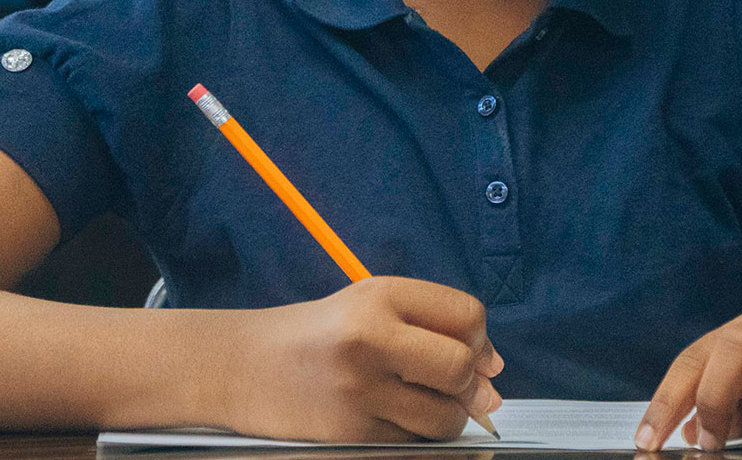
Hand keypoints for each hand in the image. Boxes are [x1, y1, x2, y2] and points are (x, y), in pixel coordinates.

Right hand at [229, 276, 503, 442]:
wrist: (246, 367)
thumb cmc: (322, 333)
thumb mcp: (373, 305)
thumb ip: (436, 325)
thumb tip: (494, 371)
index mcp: (380, 296)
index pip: (467, 316)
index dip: (480, 339)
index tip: (472, 351)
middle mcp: (368, 338)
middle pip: (460, 367)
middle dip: (469, 383)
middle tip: (454, 386)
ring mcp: (358, 390)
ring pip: (444, 417)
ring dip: (448, 416)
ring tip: (422, 403)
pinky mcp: (350, 434)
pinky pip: (414, 444)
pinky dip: (417, 436)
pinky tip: (394, 419)